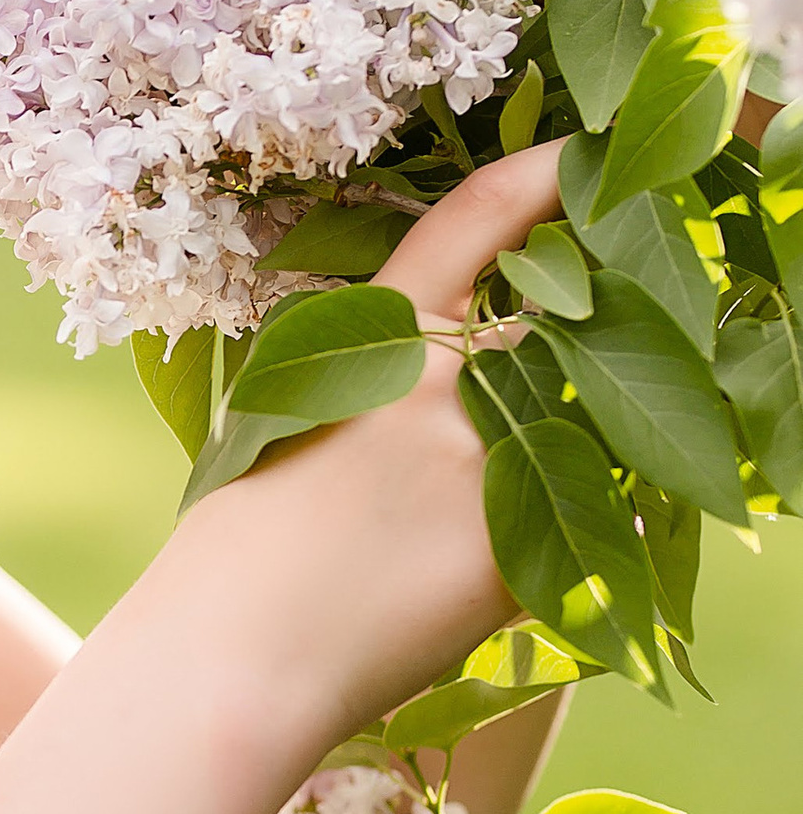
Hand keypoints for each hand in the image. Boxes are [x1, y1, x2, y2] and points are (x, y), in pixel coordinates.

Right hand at [171, 140, 569, 742]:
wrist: (235, 658)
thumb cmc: (240, 548)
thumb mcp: (288, 420)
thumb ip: (381, 382)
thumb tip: (466, 378)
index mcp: (371, 340)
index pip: (472, 225)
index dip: (536, 178)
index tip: (578, 155)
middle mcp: (443, 384)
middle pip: (553, 342)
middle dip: (556, 368)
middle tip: (485, 435)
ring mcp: (493, 464)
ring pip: (571, 444)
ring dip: (539, 477)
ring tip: (430, 543)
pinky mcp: (526, 548)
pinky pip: (571, 536)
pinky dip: (531, 562)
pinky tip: (446, 598)